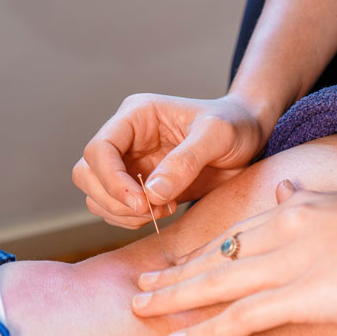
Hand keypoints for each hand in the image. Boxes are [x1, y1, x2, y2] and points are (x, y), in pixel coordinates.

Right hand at [72, 93, 267, 228]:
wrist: (249, 136)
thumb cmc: (236, 125)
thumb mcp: (218, 135)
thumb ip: (186, 160)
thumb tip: (152, 192)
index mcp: (137, 116)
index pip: (99, 148)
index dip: (111, 179)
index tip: (142, 201)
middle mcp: (127, 139)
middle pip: (87, 174)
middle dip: (115, 200)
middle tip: (153, 210)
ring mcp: (131, 163)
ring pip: (97, 195)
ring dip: (122, 213)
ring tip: (163, 210)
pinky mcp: (141, 184)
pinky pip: (117, 208)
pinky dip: (132, 219)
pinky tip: (164, 211)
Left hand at [132, 180, 336, 335]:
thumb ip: (312, 200)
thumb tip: (286, 190)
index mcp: (299, 207)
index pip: (236, 232)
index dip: (201, 250)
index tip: (177, 262)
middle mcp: (287, 227)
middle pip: (216, 254)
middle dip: (174, 273)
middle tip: (140, 286)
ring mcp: (295, 259)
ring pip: (218, 280)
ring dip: (176, 298)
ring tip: (143, 309)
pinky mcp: (308, 292)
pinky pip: (244, 314)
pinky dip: (208, 330)